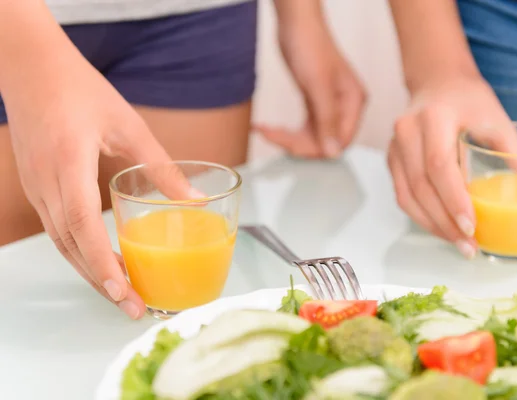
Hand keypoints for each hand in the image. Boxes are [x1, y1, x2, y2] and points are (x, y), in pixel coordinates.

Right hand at [4, 53, 191, 318]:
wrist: (32, 67)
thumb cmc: (82, 91)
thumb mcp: (129, 126)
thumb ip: (161, 165)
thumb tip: (195, 199)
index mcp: (69, 162)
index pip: (81, 223)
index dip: (102, 261)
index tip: (125, 290)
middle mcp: (46, 181)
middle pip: (71, 245)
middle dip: (102, 282)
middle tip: (135, 308)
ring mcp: (36, 187)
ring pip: (62, 243)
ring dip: (91, 273)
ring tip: (124, 295)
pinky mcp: (37, 188)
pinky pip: (57, 230)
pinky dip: (79, 253)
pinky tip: (102, 264)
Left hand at [255, 17, 365, 158]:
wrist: (296, 23)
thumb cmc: (310, 46)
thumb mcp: (317, 85)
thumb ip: (327, 119)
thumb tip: (333, 152)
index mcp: (353, 103)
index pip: (340, 142)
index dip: (316, 148)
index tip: (290, 146)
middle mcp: (345, 107)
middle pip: (324, 142)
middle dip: (297, 143)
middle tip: (271, 134)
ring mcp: (329, 106)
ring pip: (311, 137)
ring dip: (288, 138)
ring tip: (265, 130)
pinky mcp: (314, 103)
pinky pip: (303, 127)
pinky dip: (286, 131)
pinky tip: (268, 128)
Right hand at [388, 76, 516, 257]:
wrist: (438, 83)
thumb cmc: (469, 101)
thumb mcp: (497, 119)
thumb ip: (515, 154)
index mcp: (434, 116)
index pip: (439, 164)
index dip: (453, 199)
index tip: (472, 226)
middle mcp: (407, 131)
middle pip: (420, 186)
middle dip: (445, 221)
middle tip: (469, 246)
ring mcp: (394, 146)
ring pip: (407, 196)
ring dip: (432, 225)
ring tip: (458, 244)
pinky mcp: (391, 159)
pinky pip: (402, 195)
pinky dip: (421, 216)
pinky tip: (442, 228)